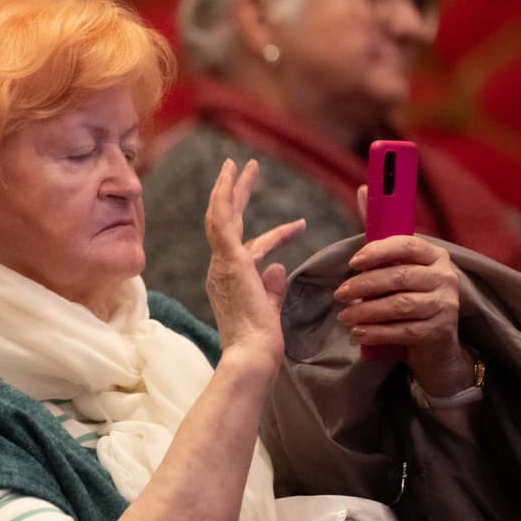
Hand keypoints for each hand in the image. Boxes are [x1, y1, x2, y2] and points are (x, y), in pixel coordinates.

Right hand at [204, 158, 305, 371]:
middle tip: (243, 169)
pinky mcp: (229, 260)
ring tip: (241, 164)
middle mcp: (220, 270)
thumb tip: (278, 267)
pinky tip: (235, 176)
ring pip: (220, 216)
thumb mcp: (270, 310)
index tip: (300, 226)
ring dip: (230, 188)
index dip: (275, 236)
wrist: (252, 356)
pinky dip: (226, 195)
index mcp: (230, 282)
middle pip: (225, 223)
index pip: (251, 250)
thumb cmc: (261, 344)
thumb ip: (272, 288)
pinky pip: (222, 220)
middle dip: (235, 195)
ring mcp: (222, 264)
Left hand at [334, 234, 470, 395]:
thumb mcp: (404, 279)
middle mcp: (445, 278)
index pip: (407, 246)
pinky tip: (358, 333)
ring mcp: (445, 305)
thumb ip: (386, 266)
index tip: (353, 263)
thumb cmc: (413, 301)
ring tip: (344, 316)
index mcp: (435, 256)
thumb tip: (354, 264)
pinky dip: (376, 332)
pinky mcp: (439, 331)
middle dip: (364, 284)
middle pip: (400, 276)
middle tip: (340, 294)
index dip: (378, 251)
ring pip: (400, 305)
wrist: (437, 344)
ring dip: (366, 310)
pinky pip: (403, 331)